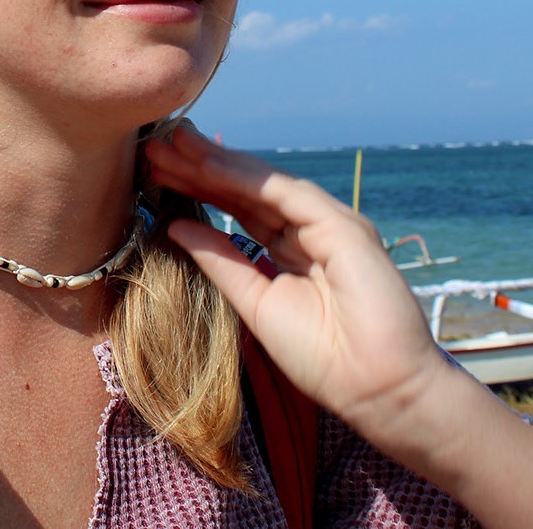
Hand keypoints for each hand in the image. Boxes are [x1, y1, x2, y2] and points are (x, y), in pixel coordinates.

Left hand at [146, 126, 446, 430]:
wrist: (377, 389)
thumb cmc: (323, 357)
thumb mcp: (255, 303)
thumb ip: (221, 262)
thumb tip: (176, 226)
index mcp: (292, 249)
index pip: (238, 208)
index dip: (198, 188)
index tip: (156, 173)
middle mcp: (310, 229)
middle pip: (246, 190)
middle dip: (200, 168)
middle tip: (155, 145)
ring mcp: (329, 224)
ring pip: (263, 184)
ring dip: (216, 163)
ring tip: (174, 143)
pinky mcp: (344, 227)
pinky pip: (287, 195)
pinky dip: (246, 178)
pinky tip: (208, 165)